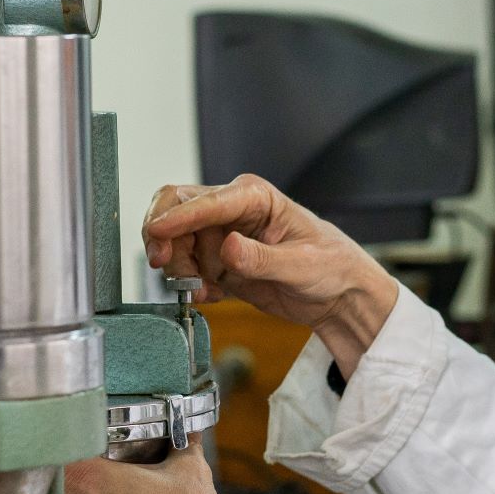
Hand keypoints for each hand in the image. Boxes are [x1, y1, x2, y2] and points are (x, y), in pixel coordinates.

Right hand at [143, 174, 398, 373]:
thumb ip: (262, 259)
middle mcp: (232, 211)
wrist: (338, 296)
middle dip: (163, 237)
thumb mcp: (302, 265)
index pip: (204, 201)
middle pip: (176, 211)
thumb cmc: (331, 267)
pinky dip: (190, 285)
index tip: (156, 235)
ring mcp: (222, 237)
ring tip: (203, 290)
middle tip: (163, 265)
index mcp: (254, 197)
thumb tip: (227, 247)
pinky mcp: (218, 263)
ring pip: (176, 243)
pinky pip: (187, 270)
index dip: (176, 217)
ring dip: (179, 268)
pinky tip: (212, 296)